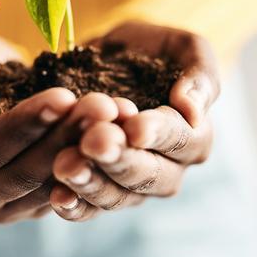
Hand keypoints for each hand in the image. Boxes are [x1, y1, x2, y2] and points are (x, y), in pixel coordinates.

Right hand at [0, 32, 116, 222]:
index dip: (26, 124)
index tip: (63, 96)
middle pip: (22, 173)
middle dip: (64, 137)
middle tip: (100, 106)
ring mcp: (2, 210)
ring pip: (49, 185)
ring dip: (84, 150)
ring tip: (111, 116)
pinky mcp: (33, 209)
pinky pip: (66, 192)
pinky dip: (91, 164)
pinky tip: (115, 134)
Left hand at [49, 21, 220, 220]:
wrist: (110, 57)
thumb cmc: (153, 49)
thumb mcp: (182, 47)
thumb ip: (198, 75)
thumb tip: (192, 110)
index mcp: (194, 137)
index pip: (181, 141)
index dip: (158, 134)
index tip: (134, 126)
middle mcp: (168, 169)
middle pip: (149, 176)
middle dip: (119, 159)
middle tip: (93, 141)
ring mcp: (131, 186)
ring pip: (117, 196)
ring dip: (91, 183)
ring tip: (66, 165)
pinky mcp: (98, 191)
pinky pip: (88, 209)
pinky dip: (74, 206)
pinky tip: (58, 196)